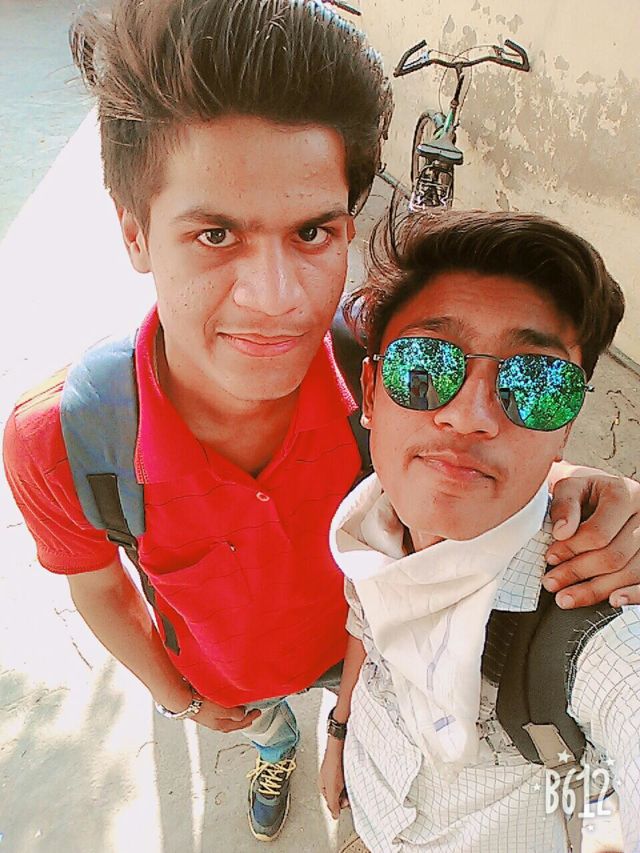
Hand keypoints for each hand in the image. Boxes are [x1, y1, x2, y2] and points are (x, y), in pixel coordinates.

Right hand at [195, 699, 260, 732]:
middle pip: (234, 724)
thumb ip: (234, 713)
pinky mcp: (205, 713)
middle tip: (252, 715)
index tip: (258, 712)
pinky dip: (227, 712)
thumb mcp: (221, 710)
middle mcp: (217, 724)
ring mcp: (210, 720)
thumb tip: (242, 716)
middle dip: (244, 720)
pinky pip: (220, 714)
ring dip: (235, 716)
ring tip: (241, 710)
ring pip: (227, 720)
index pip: (240, 724)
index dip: (250, 718)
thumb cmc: (201, 705)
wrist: (184, 702)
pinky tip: (226, 706)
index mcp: (222, 725)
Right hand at [319, 737, 348, 818]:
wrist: (339, 745)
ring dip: (349, 789)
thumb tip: (334, 816)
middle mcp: (328, 780)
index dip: (339, 806)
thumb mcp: (332, 789)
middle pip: (338, 796)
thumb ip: (333, 804)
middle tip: (350, 795)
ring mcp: (335, 774)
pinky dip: (351, 781)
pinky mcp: (342, 768)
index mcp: (323, 786)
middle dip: (345, 797)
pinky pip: (348, 780)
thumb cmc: (333, 763)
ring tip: (352, 785)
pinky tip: (353, 779)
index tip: (346, 805)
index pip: (331, 803)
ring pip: (343, 788)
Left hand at [544, 472, 639, 607]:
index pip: (598, 533)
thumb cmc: (585, 492)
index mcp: (624, 494)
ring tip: (565, 597)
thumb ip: (564, 505)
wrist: (602, 492)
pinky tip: (612, 600)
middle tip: (551, 582)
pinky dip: (631, 595)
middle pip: (613, 556)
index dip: (571, 549)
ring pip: (628, 573)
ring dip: (594, 591)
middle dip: (577, 573)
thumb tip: (562, 531)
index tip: (550, 557)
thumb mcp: (570, 487)